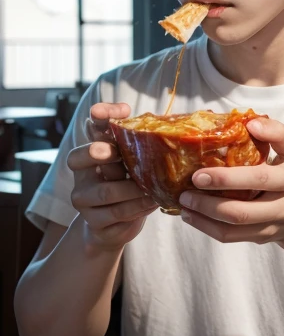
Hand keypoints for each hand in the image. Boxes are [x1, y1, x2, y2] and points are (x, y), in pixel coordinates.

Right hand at [67, 102, 158, 249]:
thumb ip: (135, 144)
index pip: (91, 127)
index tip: (119, 109)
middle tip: (112, 151)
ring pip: (105, 191)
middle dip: (98, 152)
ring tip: (153, 188)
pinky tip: (153, 203)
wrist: (114, 226)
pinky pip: (117, 213)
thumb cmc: (126, 185)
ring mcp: (83, 199)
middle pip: (78, 158)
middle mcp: (80, 174)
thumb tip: (146, 119)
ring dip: (132, 189)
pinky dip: (138, 208)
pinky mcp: (93, 222)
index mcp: (90, 151)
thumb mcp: (131, 163)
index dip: (101, 116)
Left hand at [178, 118, 283, 248]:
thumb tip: (249, 124)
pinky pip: (231, 236)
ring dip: (206, 212)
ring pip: (238, 221)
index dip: (255, 155)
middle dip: (221, 187)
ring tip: (184, 200)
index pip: (271, 170)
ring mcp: (274, 223)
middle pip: (250, 200)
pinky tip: (191, 215)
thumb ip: (277, 133)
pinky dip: (207, 226)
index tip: (244, 132)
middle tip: (194, 178)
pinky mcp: (262, 237)